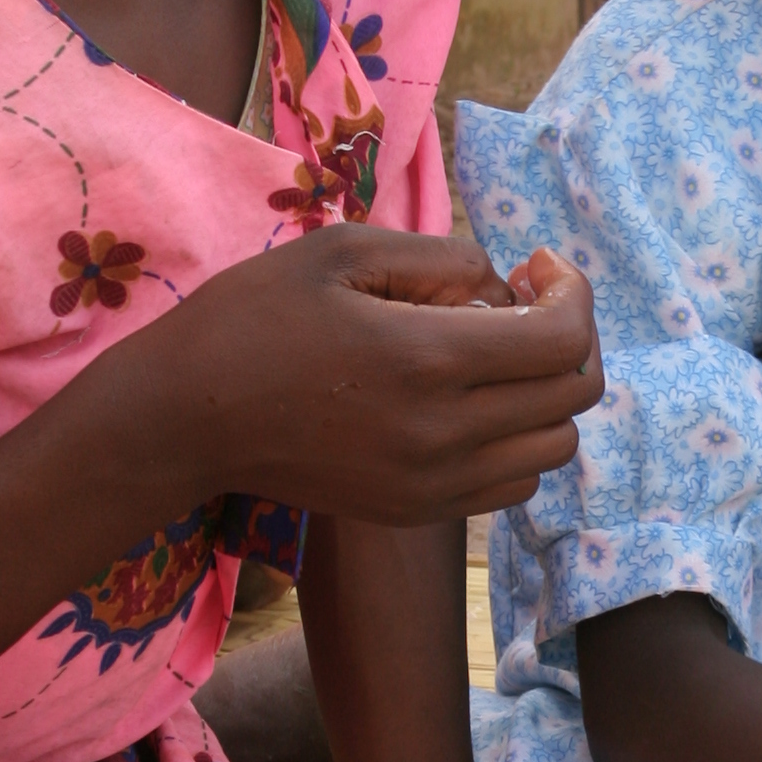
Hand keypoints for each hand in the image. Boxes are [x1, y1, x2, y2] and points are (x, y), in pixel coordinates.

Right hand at [112, 229, 602, 526]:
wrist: (187, 419)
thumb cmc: (254, 318)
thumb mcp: (343, 251)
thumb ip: (442, 257)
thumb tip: (505, 288)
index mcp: (428, 360)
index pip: (563, 340)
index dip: (574, 293)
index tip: (538, 266)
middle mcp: (444, 435)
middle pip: (573, 395)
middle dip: (570, 334)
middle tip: (526, 301)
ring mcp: (434, 484)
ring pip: (553, 447)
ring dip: (547, 392)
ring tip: (499, 353)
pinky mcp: (417, 510)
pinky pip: (512, 484)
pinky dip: (517, 440)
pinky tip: (473, 403)